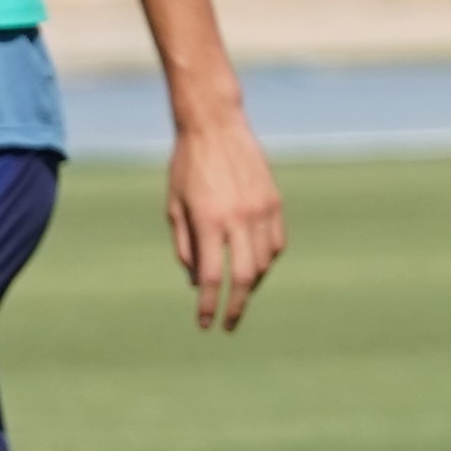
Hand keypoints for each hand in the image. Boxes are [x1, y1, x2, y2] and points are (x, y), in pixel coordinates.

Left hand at [166, 115, 284, 331]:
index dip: (208, 306)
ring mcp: (261, 209)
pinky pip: (276, 244)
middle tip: (228, 324)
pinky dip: (266, 261)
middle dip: (236, 306)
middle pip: (243, 278)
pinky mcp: (274, 201)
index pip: (211, 277)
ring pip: (263, 262)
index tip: (205, 324)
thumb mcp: (174, 207)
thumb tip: (197, 284)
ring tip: (237, 292)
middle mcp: (238, 218)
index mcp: (208, 221)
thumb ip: (185, 247)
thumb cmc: (186, 167)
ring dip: (250, 283)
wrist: (214, 126)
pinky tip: (254, 266)